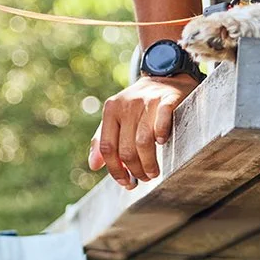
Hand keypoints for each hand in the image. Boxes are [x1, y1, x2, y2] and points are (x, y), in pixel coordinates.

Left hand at [88, 72, 196, 188]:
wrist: (165, 77)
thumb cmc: (139, 105)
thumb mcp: (117, 118)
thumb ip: (104, 140)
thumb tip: (93, 166)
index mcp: (111, 110)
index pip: (107, 147)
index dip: (115, 170)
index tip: (125, 183)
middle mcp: (126, 105)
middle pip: (126, 149)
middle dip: (135, 170)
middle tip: (144, 179)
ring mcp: (147, 101)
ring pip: (143, 142)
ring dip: (149, 163)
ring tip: (154, 172)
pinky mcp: (167, 99)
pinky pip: (162, 121)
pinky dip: (162, 135)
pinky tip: (164, 144)